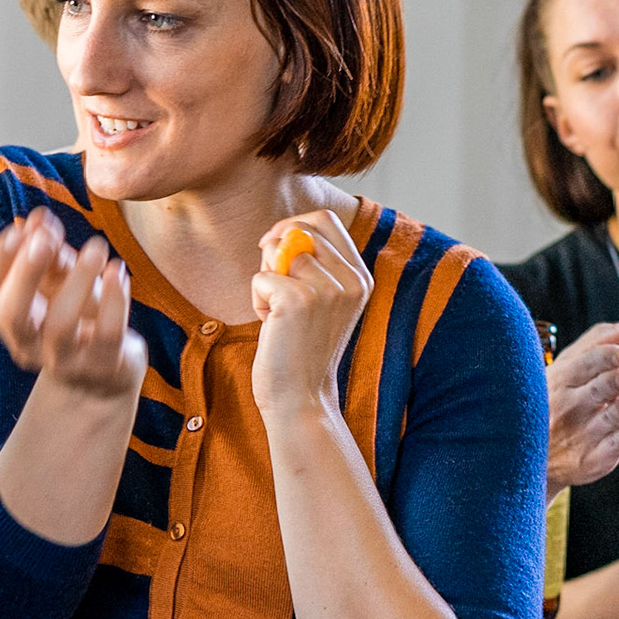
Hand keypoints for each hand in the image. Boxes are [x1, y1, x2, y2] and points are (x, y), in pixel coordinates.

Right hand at [0, 207, 145, 401]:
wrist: (108, 370)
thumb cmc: (77, 313)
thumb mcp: (60, 279)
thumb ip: (48, 248)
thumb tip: (38, 217)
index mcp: (12, 321)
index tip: (19, 230)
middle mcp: (29, 346)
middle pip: (11, 315)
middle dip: (25, 272)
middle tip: (46, 237)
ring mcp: (65, 362)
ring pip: (60, 326)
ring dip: (78, 279)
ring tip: (98, 247)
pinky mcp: (103, 367)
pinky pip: (107, 336)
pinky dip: (114, 301)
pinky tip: (118, 272)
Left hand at [249, 212, 372, 419]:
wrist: (301, 398)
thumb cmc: (301, 348)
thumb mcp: (320, 300)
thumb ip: (312, 263)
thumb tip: (280, 234)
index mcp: (361, 277)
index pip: (325, 219)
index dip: (293, 226)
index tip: (275, 250)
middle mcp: (352, 280)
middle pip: (299, 228)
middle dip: (275, 252)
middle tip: (277, 290)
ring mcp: (329, 289)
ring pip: (278, 251)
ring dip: (266, 280)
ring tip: (279, 315)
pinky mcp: (300, 301)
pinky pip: (261, 277)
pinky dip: (257, 299)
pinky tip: (272, 326)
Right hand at [545, 321, 618, 496]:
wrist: (528, 451)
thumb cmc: (555, 397)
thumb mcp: (568, 365)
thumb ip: (600, 342)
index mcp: (562, 379)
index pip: (587, 362)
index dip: (609, 356)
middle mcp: (569, 407)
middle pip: (600, 389)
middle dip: (617, 380)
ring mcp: (580, 434)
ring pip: (611, 418)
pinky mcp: (591, 460)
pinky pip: (615, 447)